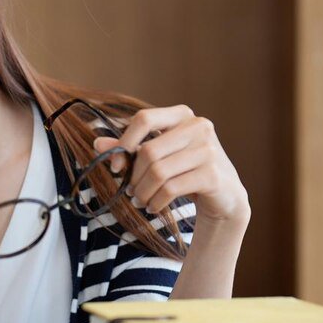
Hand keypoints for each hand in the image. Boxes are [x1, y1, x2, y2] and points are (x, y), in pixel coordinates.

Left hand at [92, 105, 249, 223]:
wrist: (225, 194)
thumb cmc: (186, 170)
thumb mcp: (159, 156)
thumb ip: (130, 148)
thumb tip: (97, 145)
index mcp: (182, 115)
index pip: (144, 119)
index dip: (124, 142)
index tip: (117, 166)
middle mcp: (198, 127)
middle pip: (149, 151)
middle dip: (134, 176)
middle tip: (130, 192)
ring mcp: (208, 150)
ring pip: (158, 172)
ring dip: (143, 192)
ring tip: (141, 201)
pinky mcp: (212, 174)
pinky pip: (171, 188)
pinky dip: (156, 201)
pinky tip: (153, 207)